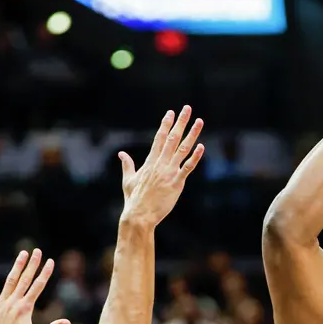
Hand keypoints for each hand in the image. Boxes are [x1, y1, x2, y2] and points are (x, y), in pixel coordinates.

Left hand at [0, 249, 70, 323]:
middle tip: (37, 251)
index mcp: (25, 309)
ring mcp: (0, 304)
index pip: (38, 287)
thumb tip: (68, 322)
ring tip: (22, 253)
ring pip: (10, 281)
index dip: (45, 273)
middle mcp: (13, 303)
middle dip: (33, 264)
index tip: (50, 261)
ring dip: (17, 266)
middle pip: (25, 279)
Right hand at [119, 106, 204, 226]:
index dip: (166, 124)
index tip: (171, 112)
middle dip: (180, 122)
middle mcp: (160, 164)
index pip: (159, 138)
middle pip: (172, 138)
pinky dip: (195, 157)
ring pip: (183, 149)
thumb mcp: (128, 180)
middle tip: (187, 108)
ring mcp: (169, 173)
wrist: (139, 215)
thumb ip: (127, 165)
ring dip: (192, 134)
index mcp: (150, 162)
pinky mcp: (176, 184)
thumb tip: (121, 154)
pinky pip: (187, 167)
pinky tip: (201, 147)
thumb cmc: (133, 199)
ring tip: (199, 121)